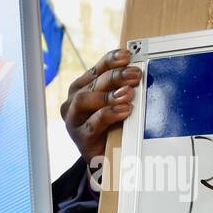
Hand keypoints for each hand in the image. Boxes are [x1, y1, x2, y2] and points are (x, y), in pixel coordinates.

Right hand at [60, 49, 142, 168]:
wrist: (103, 156)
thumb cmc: (110, 125)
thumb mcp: (114, 103)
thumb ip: (120, 88)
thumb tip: (138, 72)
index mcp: (82, 88)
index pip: (96, 69)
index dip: (111, 60)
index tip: (127, 56)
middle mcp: (73, 101)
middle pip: (93, 83)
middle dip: (116, 76)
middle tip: (135, 75)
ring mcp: (73, 120)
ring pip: (84, 100)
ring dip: (108, 95)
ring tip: (128, 94)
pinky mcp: (79, 137)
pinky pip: (92, 123)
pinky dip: (109, 114)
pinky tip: (124, 111)